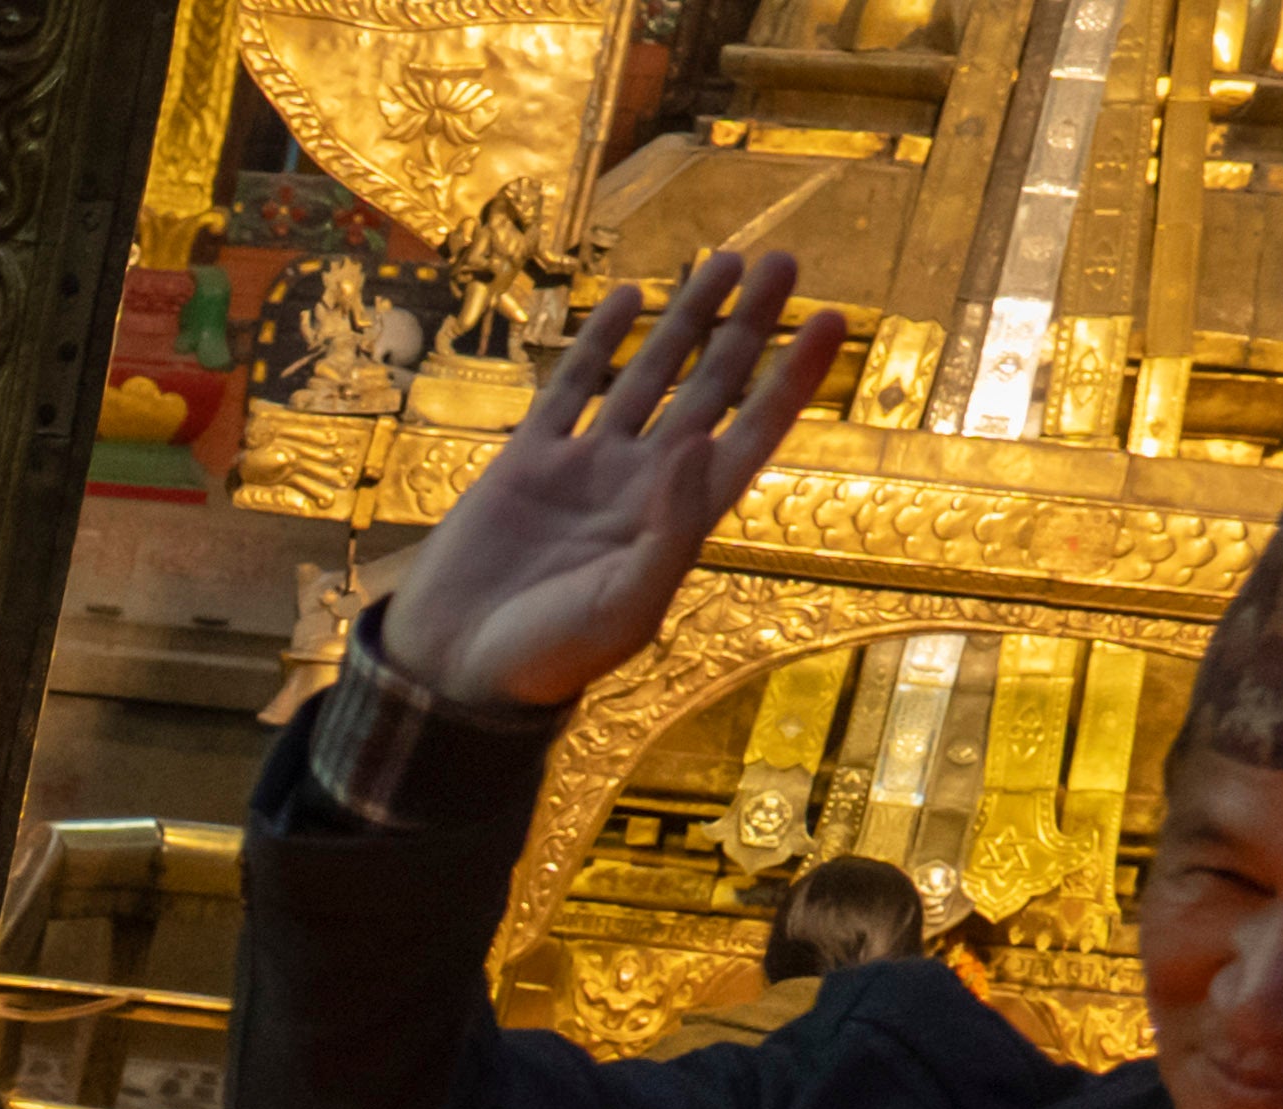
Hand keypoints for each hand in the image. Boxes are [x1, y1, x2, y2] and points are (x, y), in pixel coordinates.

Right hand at [365, 247, 858, 717]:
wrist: (451, 674)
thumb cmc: (545, 660)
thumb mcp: (626, 607)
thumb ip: (673, 528)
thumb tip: (704, 440)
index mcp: (677, 522)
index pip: (752, 434)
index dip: (792, 378)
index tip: (831, 320)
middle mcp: (641, 486)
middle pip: (711, 388)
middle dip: (748, 326)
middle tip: (784, 262)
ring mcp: (585, 469)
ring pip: (649, 375)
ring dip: (687, 319)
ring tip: (724, 260)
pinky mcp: (527, 462)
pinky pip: (571, 387)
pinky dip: (600, 341)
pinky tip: (630, 297)